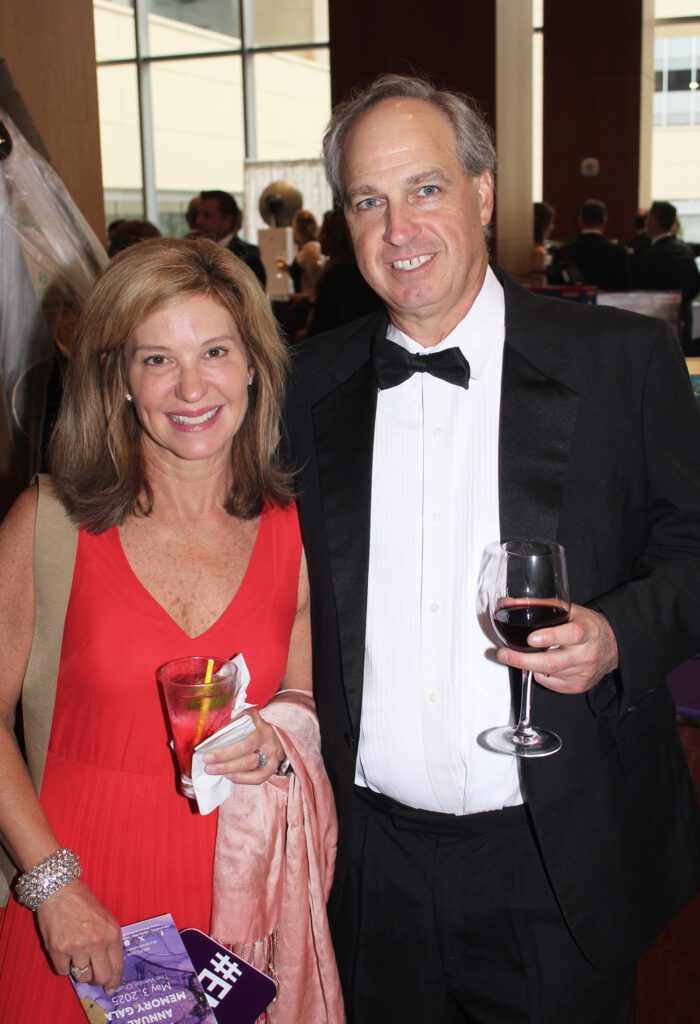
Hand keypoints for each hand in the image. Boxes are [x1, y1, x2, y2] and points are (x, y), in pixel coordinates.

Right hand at [36, 878, 122, 993]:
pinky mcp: (58, 950)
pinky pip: (63, 971)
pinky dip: (64, 966)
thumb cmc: (84, 902)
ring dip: (79, 970)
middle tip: (92, 975)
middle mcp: (97, 942)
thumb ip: (109, 940)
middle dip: (97, 979)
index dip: (114, 980)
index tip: (111, 988)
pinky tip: (64, 951)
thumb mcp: (106, 918)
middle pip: (101, 977)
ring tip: (76, 954)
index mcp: (112, 933)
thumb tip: (110, 965)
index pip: (117, 965)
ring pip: (82, 976)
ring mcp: (77, 947)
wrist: (60, 890)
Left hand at [202, 709, 285, 784]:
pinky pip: (257, 778)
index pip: (242, 737)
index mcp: (259, 724)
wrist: (275, 738)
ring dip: (229, 769)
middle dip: (224, 759)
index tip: (207, 754)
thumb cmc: (253, 729)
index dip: (224, 748)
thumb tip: (211, 742)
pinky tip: (228, 776)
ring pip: (250, 764)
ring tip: (214, 771)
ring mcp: (272, 753)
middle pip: (245, 750)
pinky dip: (241, 779)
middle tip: (208, 766)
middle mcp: (267, 737)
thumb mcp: (243, 721)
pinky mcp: (272, 767)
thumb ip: (230, 728)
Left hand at [496, 603, 617, 693]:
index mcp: (587, 631)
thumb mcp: (569, 610)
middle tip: (504, 654)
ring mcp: (582, 673)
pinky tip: (542, 665)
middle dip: (523, 660)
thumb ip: (540, 606)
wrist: (612, 647)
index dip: (550, 637)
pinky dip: (539, 673)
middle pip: (552, 663)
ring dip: (529, 665)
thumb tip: (508, 603)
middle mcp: (586, 654)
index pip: (572, 635)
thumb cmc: (588, 626)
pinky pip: (549, 682)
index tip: (531, 638)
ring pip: (547, 673)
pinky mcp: (577, 686)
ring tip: (522, 655)